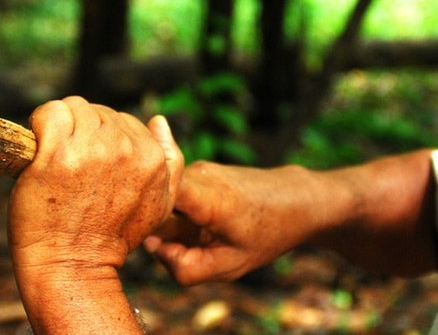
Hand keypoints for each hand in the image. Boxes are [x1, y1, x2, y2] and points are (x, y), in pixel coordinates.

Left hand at [7, 96, 183, 332]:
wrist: (73, 266)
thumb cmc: (112, 237)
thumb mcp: (161, 204)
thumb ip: (170, 160)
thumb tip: (159, 121)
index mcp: (152, 158)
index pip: (123, 120)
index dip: (102, 139)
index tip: (90, 162)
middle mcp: (125, 149)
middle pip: (97, 112)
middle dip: (82, 131)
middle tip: (72, 165)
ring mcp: (91, 150)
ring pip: (73, 108)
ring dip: (61, 126)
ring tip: (56, 157)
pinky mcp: (57, 154)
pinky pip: (49, 113)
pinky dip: (40, 123)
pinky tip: (39, 149)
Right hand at [145, 162, 321, 284]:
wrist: (295, 200)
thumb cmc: (267, 234)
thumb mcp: (231, 265)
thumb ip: (187, 268)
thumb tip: (153, 248)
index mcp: (207, 198)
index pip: (155, 189)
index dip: (142, 211)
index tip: (145, 235)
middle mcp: (197, 174)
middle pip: (154, 201)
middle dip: (156, 227)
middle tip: (187, 246)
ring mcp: (196, 169)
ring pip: (163, 199)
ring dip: (170, 222)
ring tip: (202, 235)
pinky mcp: (196, 171)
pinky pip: (174, 195)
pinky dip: (180, 214)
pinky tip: (204, 225)